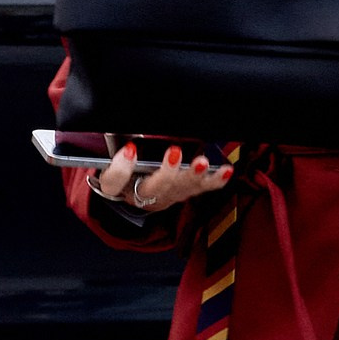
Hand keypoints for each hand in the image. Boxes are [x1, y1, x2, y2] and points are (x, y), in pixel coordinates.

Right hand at [91, 140, 232, 214]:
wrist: (134, 191)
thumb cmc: (124, 173)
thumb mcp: (111, 165)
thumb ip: (115, 154)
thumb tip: (128, 143)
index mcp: (121, 188)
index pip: (115, 183)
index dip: (122, 167)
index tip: (130, 148)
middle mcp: (144, 197)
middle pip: (156, 188)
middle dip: (168, 172)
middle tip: (176, 153)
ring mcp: (168, 196)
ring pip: (181, 189)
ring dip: (194, 176)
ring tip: (202, 162)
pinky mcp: (184, 193)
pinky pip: (201, 188)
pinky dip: (215, 180)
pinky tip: (227, 171)